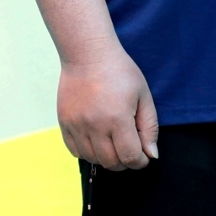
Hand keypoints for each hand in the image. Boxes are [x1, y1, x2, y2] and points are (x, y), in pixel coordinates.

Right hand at [57, 42, 159, 171]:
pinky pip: (75, 151)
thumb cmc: (120, 71)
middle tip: (130, 149)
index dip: (140, 162)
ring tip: (113, 142)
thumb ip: (149, 127)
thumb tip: (151, 154)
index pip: (130, 157)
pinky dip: (88, 152)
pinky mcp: (64, 123)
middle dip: (124, 162)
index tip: (143, 156)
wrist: (88, 54)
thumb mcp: (143, 95)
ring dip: (106, 157)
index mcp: (118, 119)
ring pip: (92, 159)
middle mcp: (95, 125)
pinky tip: (96, 139)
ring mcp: (77, 125)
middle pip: (111, 162)